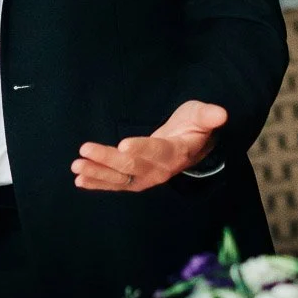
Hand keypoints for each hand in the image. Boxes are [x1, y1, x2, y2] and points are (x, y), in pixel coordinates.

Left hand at [71, 100, 227, 191]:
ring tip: (77, 167)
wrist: (192, 148)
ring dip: (97, 173)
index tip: (122, 146)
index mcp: (176, 152)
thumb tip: (221, 113)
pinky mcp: (136, 180)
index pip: (157, 151)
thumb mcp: (202, 115)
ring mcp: (147, 178)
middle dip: (107, 159)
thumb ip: (208, 115)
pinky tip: (80, 179)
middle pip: (132, 166)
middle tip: (84, 151)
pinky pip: (117, 184)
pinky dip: (98, 182)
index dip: (141, 149)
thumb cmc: (194, 127)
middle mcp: (160, 170)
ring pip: (120, 178)